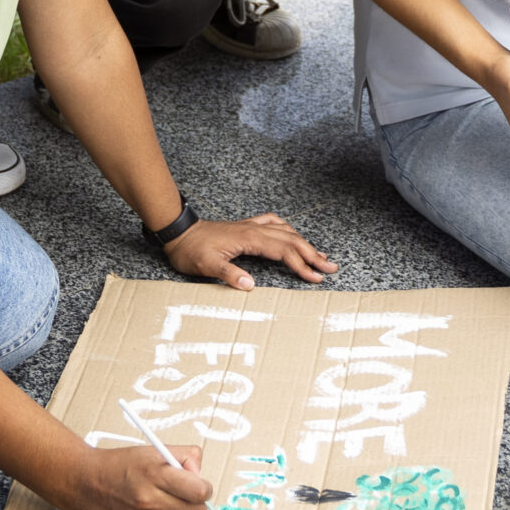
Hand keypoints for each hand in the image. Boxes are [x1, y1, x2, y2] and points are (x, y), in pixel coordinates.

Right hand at [60, 437, 210, 509]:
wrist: (81, 484)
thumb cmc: (118, 465)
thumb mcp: (152, 450)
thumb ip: (185, 456)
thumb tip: (201, 475)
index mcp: (153, 475)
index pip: (199, 491)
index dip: (203, 488)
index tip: (198, 486)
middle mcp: (147, 502)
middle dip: (194, 504)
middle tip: (184, 496)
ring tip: (165, 505)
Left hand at [163, 213, 338, 289]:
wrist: (178, 232)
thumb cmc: (191, 250)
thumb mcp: (206, 266)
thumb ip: (229, 274)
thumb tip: (251, 285)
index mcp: (249, 238)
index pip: (283, 252)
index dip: (301, 265)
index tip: (315, 277)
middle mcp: (254, 229)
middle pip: (291, 240)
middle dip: (312, 254)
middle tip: (330, 268)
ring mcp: (251, 226)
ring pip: (286, 232)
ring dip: (305, 243)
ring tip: (320, 255)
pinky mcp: (247, 227)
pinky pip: (274, 224)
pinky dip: (288, 230)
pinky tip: (292, 234)